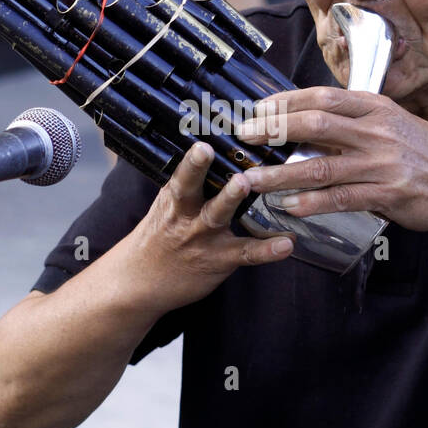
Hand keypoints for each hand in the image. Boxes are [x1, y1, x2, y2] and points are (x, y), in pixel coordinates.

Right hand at [126, 142, 294, 310]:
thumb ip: (189, 183)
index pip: (182, 175)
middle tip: (209, 151)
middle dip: (199, 170)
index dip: (191, 161)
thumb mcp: (167, 206)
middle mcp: (186, 215)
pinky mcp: (221, 259)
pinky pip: (246, 253)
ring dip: (230, 199)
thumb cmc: (160, 237)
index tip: (201, 145)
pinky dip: (267, 249)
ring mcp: (204, 238)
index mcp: (174, 199)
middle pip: (191, 189)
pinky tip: (286, 244)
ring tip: (244, 185)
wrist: (141, 282)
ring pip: (217, 216)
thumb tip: (211, 147)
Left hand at [236, 88, 427, 233]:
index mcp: (376, 108)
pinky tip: (288, 206)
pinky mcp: (386, 194)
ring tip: (251, 180)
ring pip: (321, 166)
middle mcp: (377, 131)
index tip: (257, 109)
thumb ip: (353, 119)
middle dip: (274, 129)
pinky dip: (312, 202)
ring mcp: (382, 164)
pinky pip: (341, 198)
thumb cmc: (421, 152)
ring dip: (280, 174)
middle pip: (316, 124)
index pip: (322, 97)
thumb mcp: (390, 122)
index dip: (285, 101)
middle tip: (244, 136)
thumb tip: (304, 117)